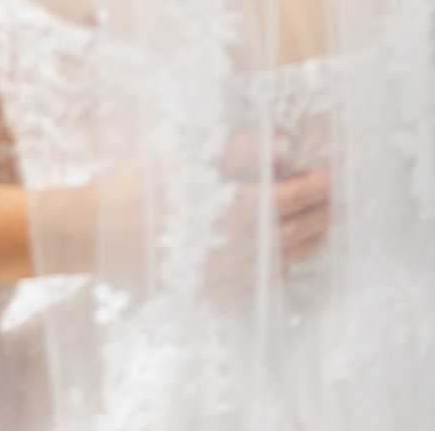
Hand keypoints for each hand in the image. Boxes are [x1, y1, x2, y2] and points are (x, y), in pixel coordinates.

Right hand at [34, 138, 329, 288]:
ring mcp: (218, 271)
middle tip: (341, 208)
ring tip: (323, 235)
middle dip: (317, 218)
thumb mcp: (180, 150)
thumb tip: (281, 148)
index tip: (332, 180)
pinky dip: (273, 277)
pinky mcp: (202, 285)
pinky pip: (249, 286)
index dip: (311, 190)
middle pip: (287, 234)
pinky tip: (282, 271)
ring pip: (274, 262)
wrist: (93, 231)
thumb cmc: (135, 183)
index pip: (284, 200)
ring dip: (303, 247)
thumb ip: (234, 147)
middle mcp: (231, 246)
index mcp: (227, 209)